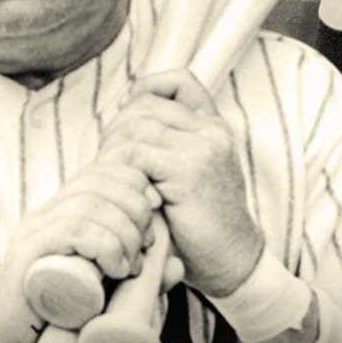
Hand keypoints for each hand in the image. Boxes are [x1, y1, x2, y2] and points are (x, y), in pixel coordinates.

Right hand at [0, 161, 158, 342]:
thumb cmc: (61, 316)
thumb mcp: (110, 288)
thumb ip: (143, 276)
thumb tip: (176, 266)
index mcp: (63, 209)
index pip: (103, 170)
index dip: (136, 185)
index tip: (155, 216)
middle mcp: (47, 211)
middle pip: (100, 181)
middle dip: (135, 210)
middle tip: (145, 248)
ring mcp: (35, 229)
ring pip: (90, 204)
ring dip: (124, 232)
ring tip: (130, 267)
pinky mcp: (29, 251)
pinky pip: (73, 229)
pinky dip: (105, 245)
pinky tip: (116, 269)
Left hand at [100, 70, 264, 297]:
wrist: (233, 261)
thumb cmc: (201, 225)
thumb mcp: (186, 176)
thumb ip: (166, 144)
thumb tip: (120, 112)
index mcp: (213, 127)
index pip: (178, 81)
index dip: (145, 88)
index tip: (123, 112)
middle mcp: (211, 131)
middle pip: (144, 105)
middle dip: (116, 129)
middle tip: (109, 163)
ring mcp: (202, 147)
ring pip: (134, 127)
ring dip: (113, 153)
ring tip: (115, 182)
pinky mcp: (189, 169)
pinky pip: (134, 154)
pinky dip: (119, 171)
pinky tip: (125, 194)